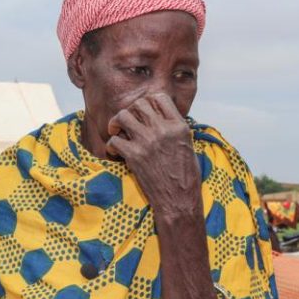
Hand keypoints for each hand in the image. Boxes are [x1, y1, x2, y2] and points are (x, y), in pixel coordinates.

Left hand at [106, 93, 199, 215]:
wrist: (178, 200)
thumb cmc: (185, 176)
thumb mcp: (187, 145)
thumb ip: (174, 128)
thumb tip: (160, 116)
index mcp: (178, 126)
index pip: (159, 99)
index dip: (147, 103)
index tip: (142, 113)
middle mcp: (163, 130)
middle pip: (138, 104)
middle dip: (130, 111)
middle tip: (126, 123)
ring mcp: (147, 141)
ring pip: (122, 116)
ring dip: (116, 123)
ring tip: (115, 132)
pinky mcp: (134, 156)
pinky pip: (113, 140)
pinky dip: (111, 146)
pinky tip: (115, 152)